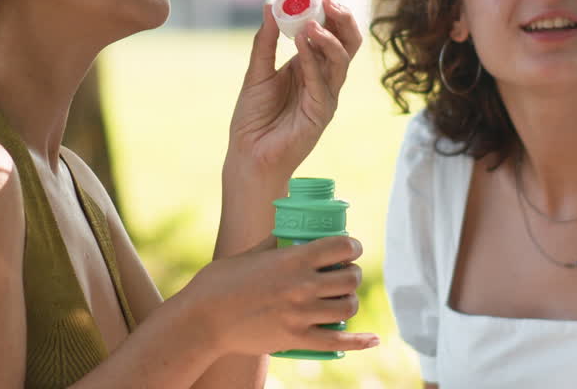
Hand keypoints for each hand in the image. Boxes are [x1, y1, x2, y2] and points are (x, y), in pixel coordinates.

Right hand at [179, 235, 378, 357]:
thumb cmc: (219, 282)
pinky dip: (360, 342)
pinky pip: (338, 342)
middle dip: (353, 274)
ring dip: (351, 301)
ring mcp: (301, 314)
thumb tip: (285, 233)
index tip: (351, 248)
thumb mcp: (249, 254)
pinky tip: (373, 340)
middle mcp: (302, 285)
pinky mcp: (296, 339)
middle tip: (345, 274)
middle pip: (350, 278)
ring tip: (343, 298)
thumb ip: (272, 244)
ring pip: (348, 307)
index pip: (341, 246)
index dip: (353, 246)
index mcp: (292, 259)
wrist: (202, 320)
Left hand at [227, 0, 361, 178]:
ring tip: (310, 23)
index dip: (327, 14)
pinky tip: (303, 44)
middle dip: (342, 21)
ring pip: (342, 60)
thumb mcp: (256, 72)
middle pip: (347, 44)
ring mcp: (325, 96)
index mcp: (309, 67)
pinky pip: (323, 82)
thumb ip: (265, 41)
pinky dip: (314, 60)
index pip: (331, 34)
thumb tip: (269, 6)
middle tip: (328, 2)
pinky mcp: (322, 113)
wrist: (248, 154)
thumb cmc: (253, 118)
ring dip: (328, 38)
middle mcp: (323, 79)